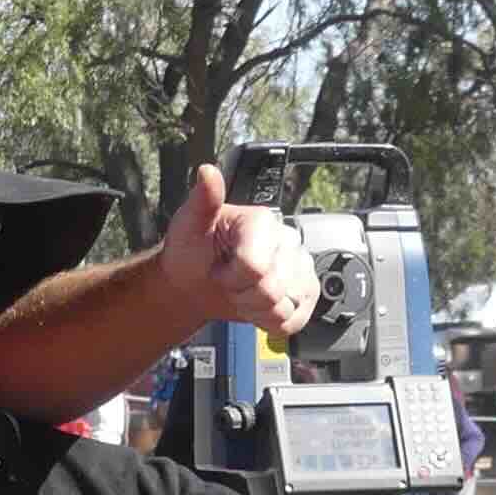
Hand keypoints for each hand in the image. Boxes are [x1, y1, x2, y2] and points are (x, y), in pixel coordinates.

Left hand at [163, 164, 316, 337]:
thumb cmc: (192, 253)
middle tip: (230, 281)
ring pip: (284, 307)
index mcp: (263, 221)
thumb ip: (203, 200)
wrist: (194, 282)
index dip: (232, 277)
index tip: (220, 268)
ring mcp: (300, 267)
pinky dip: (271, 322)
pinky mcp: (306, 291)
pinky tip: (257, 305)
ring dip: (256, 309)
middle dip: (244, 295)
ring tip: (243, 292)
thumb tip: (207, 172)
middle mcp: (288, 240)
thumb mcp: (189, 225)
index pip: (256, 267)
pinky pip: (296, 319)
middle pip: (271, 291)